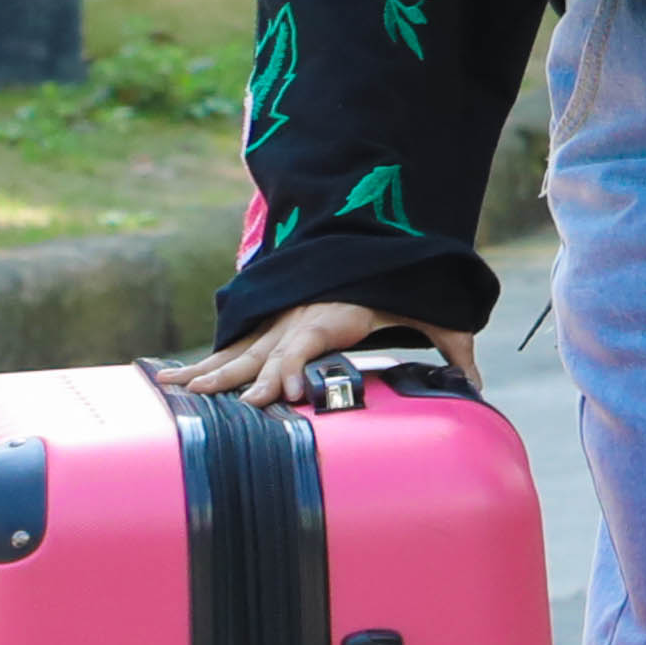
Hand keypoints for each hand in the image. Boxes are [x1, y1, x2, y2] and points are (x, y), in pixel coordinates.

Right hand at [162, 300, 479, 408]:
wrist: (370, 243)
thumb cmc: (400, 279)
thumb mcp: (431, 306)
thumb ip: (452, 341)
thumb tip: (476, 382)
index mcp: (332, 313)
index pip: (303, 345)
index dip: (288, 370)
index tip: (275, 398)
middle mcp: (298, 317)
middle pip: (260, 351)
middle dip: (234, 378)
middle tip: (211, 402)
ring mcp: (280, 321)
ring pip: (238, 349)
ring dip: (206, 370)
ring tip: (169, 386)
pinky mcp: (272, 326)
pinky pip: (235, 347)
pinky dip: (206, 363)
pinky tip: (172, 380)